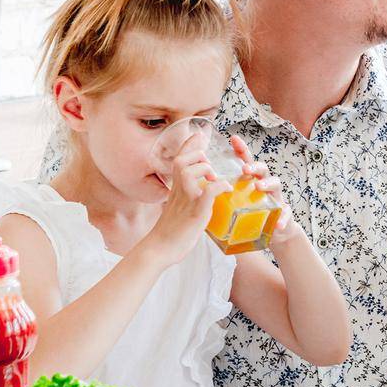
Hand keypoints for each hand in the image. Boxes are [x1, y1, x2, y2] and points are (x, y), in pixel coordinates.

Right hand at [145, 134, 222, 266]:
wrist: (159, 251)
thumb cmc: (170, 233)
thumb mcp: (176, 209)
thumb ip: (184, 197)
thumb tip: (197, 193)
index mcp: (175, 189)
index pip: (179, 160)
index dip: (188, 145)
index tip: (198, 134)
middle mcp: (178, 192)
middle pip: (181, 160)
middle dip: (197, 155)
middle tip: (208, 165)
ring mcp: (185, 201)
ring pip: (189, 171)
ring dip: (205, 168)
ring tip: (213, 177)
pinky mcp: (195, 213)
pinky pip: (208, 192)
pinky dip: (219, 186)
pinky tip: (227, 188)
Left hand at [229, 137, 303, 246]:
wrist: (269, 233)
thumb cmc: (248, 215)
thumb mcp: (234, 203)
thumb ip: (221, 196)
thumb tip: (195, 192)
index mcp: (250, 180)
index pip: (246, 161)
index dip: (241, 149)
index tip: (233, 139)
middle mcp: (264, 185)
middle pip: (262, 169)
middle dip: (254, 166)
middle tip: (244, 168)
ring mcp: (276, 198)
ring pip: (276, 184)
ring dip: (268, 184)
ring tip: (259, 187)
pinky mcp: (283, 214)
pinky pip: (286, 215)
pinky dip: (283, 218)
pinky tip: (279, 224)